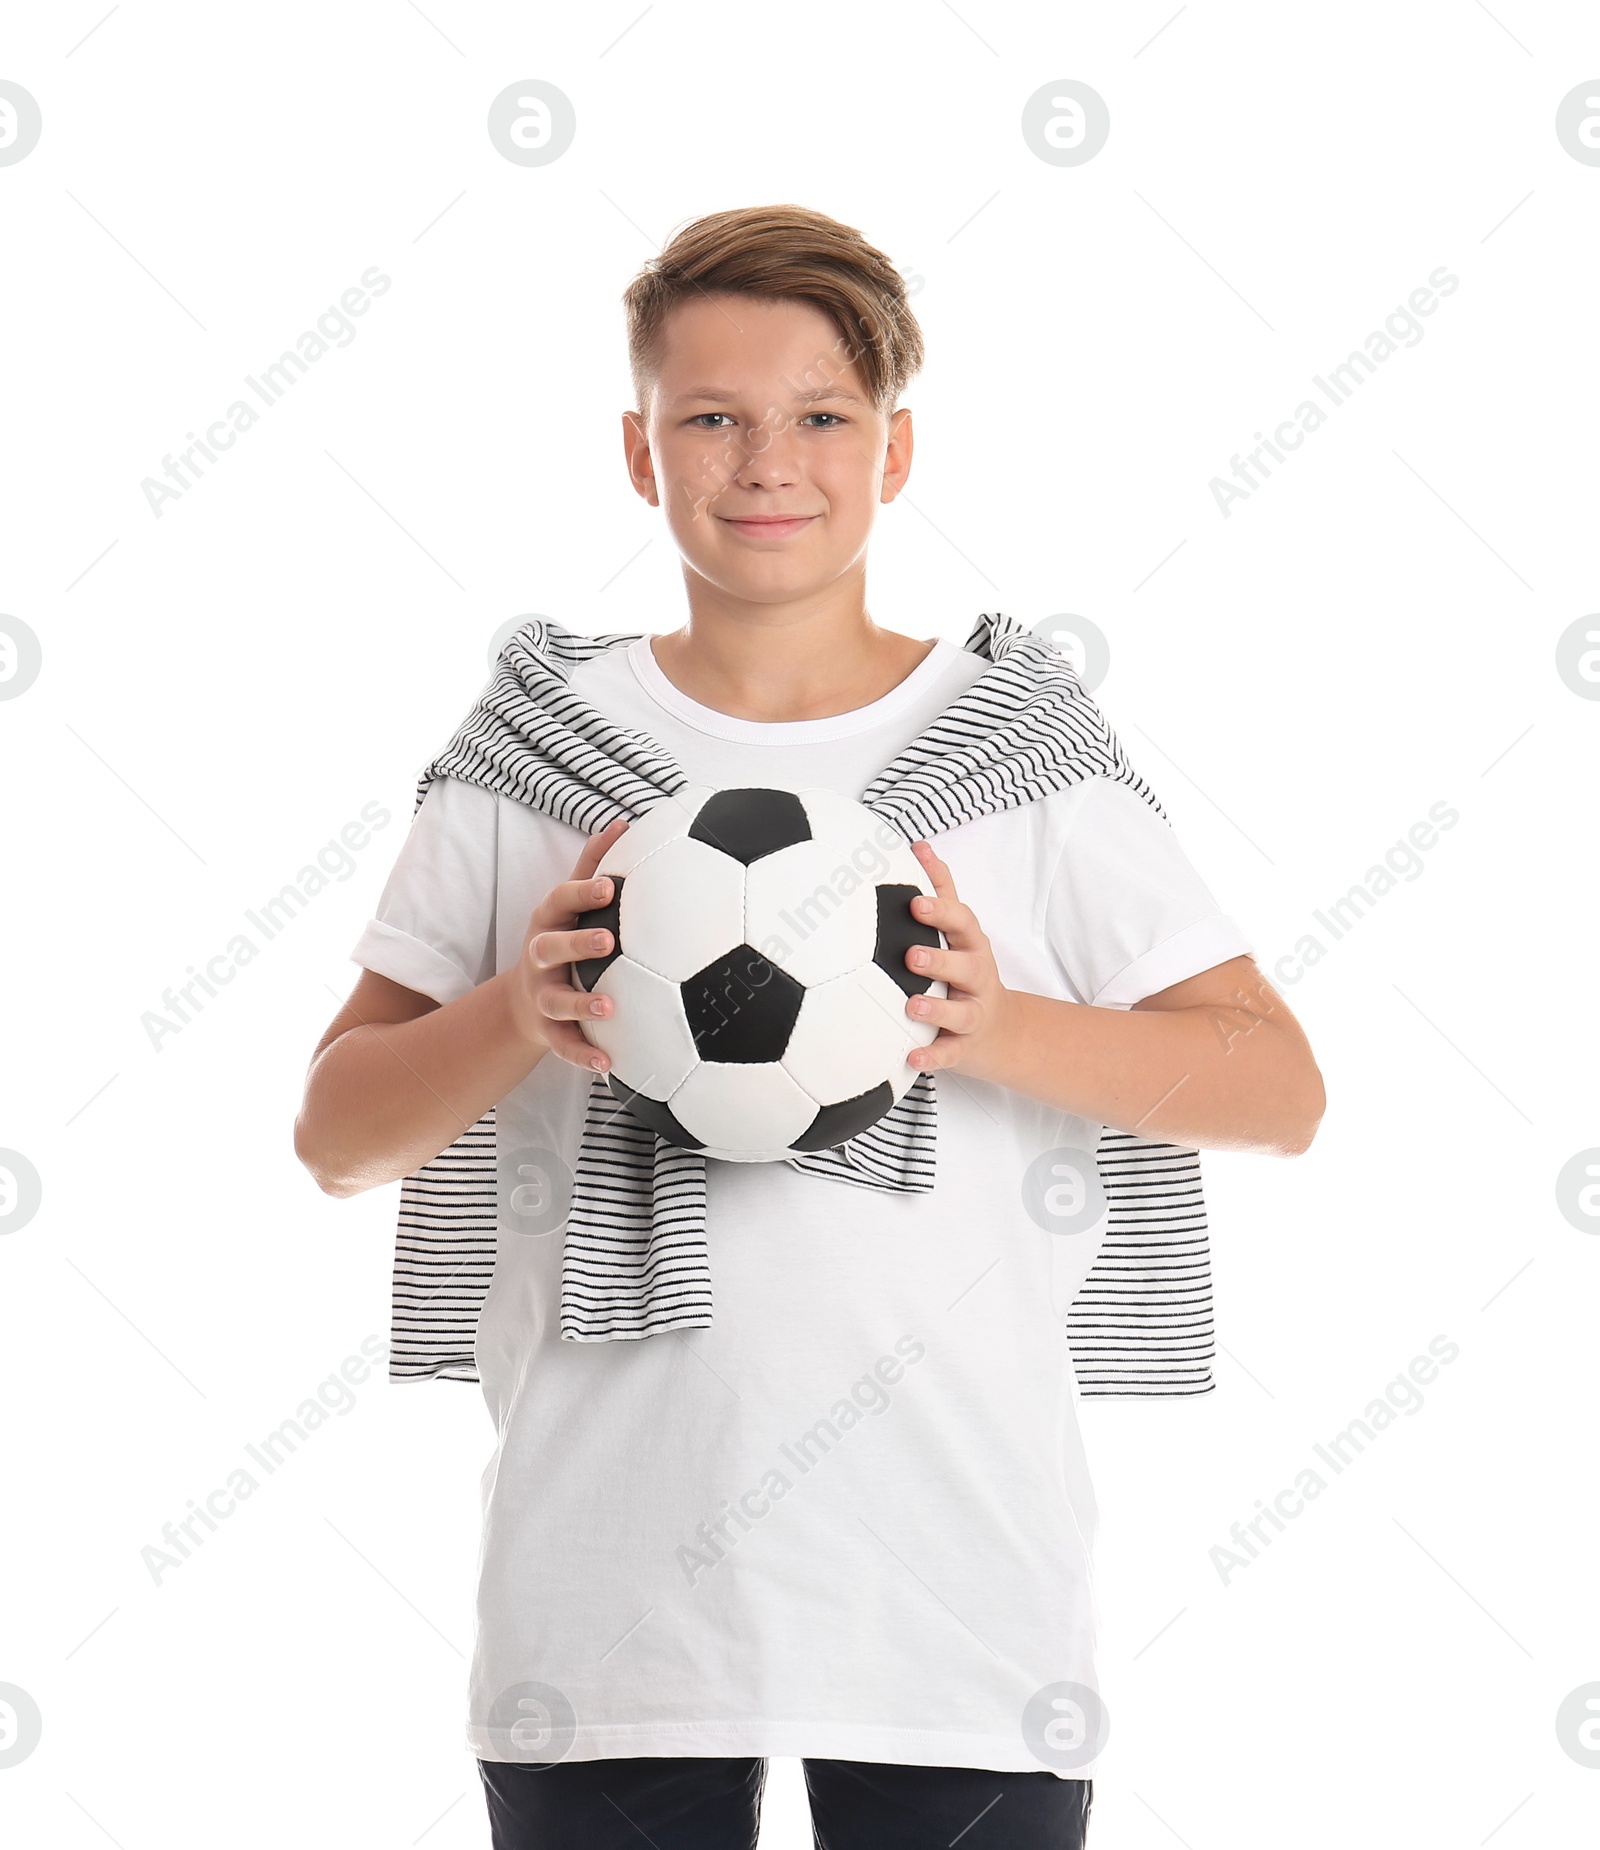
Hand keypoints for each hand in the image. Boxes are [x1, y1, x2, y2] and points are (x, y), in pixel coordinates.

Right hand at [505, 816, 628, 1071]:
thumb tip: (624, 821)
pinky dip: (584, 1054)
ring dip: (581, 1003)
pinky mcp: (547, 1031)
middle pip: (551, 947)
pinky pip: (565, 1045)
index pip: (561, 901)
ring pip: (556, 1000)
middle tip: (609, 941)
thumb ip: (592, 865)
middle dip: (577, 943)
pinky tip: (609, 1063)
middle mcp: (540, 957)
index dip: (583, 893)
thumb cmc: (559, 939)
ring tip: (609, 1006)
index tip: (610, 887)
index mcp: (550, 922)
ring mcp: (542, 995)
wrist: (521, 1002)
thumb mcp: (567, 904)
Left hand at [901, 840, 1016, 1079]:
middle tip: (911, 955)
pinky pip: (950, 1054)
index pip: (961, 923)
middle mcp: (976, 978)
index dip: (940, 911)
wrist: (1001, 1031)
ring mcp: (973, 1014)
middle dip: (940, 960)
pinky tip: (911, 1058)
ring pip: (959, 1014)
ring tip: (912, 1006)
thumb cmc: (966, 970)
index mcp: (971, 946)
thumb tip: (919, 845)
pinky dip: (933, 1057)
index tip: (914, 902)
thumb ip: (942, 888)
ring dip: (936, 1010)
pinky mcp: (965, 1048)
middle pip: (965, 966)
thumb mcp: (961, 931)